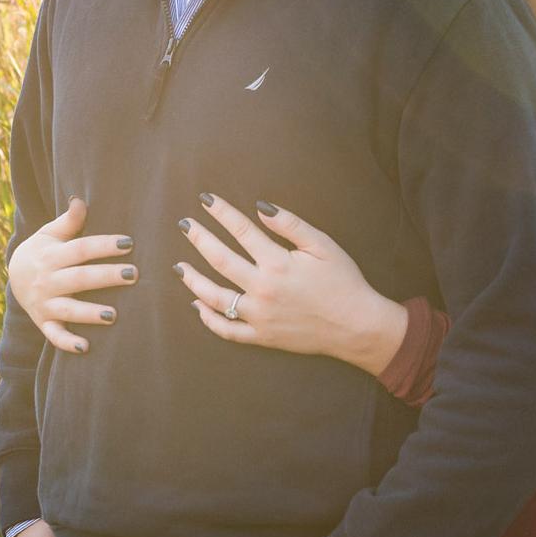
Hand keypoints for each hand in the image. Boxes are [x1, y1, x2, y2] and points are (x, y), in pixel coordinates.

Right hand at [8, 197, 135, 354]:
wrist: (13, 275)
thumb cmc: (43, 250)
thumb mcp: (49, 233)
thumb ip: (68, 221)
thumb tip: (80, 200)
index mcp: (51, 256)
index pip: (80, 249)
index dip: (104, 245)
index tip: (129, 243)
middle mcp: (47, 281)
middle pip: (79, 278)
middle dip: (106, 277)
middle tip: (134, 274)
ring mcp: (45, 304)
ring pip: (69, 309)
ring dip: (90, 313)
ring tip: (113, 315)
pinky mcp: (44, 323)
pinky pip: (55, 336)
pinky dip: (68, 343)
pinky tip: (86, 348)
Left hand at [175, 195, 408, 375]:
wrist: (356, 326)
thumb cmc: (343, 282)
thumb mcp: (322, 245)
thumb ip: (290, 225)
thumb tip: (260, 208)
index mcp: (277, 263)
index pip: (241, 230)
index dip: (221, 212)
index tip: (206, 200)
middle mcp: (262, 289)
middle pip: (220, 260)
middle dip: (199, 239)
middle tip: (184, 225)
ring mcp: (259, 316)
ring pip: (214, 297)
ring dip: (193, 280)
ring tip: (180, 267)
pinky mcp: (261, 336)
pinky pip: (227, 330)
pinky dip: (208, 319)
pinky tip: (198, 305)